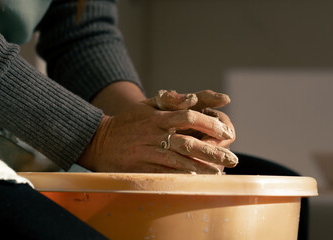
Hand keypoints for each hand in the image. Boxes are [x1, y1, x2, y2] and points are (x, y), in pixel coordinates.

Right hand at [77, 102, 237, 173]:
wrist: (99, 140)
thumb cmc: (129, 121)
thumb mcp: (147, 105)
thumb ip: (170, 100)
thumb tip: (194, 98)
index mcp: (157, 117)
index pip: (188, 116)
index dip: (209, 124)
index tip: (226, 132)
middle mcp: (154, 134)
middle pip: (188, 142)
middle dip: (213, 151)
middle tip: (232, 159)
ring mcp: (146, 152)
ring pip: (179, 160)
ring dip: (202, 167)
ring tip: (220, 173)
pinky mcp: (140, 168)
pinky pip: (164, 173)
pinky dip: (181, 176)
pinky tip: (195, 179)